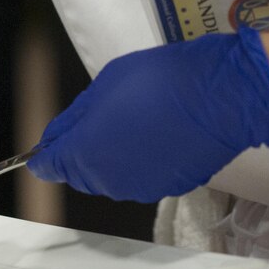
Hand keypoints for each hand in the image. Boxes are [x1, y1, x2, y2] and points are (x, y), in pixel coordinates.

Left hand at [27, 28, 268, 201]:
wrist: (220, 96)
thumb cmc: (159, 80)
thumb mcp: (105, 84)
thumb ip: (76, 118)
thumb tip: (57, 139)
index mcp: (85, 154)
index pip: (48, 166)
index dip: (49, 151)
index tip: (56, 138)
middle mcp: (108, 181)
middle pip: (81, 173)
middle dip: (83, 151)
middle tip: (103, 117)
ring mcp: (140, 188)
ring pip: (113, 177)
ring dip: (114, 157)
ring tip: (134, 123)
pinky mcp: (170, 188)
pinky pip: (144, 176)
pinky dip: (143, 161)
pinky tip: (158, 135)